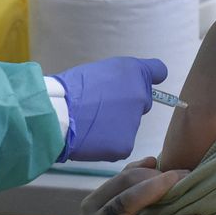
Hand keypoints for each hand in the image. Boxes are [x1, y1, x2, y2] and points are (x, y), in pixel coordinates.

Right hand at [51, 57, 166, 161]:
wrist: (56, 114)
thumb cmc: (71, 89)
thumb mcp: (98, 69)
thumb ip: (120, 76)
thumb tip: (132, 85)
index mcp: (134, 71)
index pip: (158, 71)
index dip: (148, 78)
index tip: (139, 83)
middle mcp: (141, 95)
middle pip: (141, 102)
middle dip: (126, 105)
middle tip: (100, 106)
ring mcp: (135, 122)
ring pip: (129, 125)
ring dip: (115, 125)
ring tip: (90, 121)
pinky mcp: (126, 145)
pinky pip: (120, 143)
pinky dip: (108, 142)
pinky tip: (92, 136)